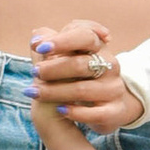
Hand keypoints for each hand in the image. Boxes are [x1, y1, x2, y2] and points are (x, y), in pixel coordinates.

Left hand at [30, 21, 145, 135]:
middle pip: (80, 63)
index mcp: (99, 47)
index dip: (62, 40)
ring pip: (82, 90)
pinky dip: (75, 112)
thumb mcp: (68, 58)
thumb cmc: (81, 77)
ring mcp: (113, 89)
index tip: (40, 47)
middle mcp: (110, 66)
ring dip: (54, 91)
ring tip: (35, 93)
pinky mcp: (115, 111)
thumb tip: (36, 36)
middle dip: (53, 68)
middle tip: (34, 72)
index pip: (85, 36)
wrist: (108, 106)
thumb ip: (51, 46)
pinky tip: (60, 110)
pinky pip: (96, 113)